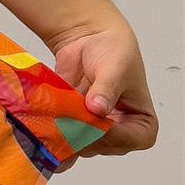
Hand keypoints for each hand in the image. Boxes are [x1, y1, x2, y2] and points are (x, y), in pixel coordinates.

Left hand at [49, 15, 158, 158]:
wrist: (90, 39)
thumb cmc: (114, 52)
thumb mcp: (115, 68)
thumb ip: (106, 89)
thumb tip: (98, 108)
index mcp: (142, 122)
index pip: (133, 139)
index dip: (113, 134)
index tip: (94, 120)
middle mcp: (120, 132)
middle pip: (103, 145)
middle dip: (83, 135)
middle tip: (66, 121)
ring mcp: (94, 131)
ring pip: (80, 144)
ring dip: (65, 134)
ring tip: (52, 121)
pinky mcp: (72, 126)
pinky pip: (62, 137)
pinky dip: (52, 133)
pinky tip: (42, 126)